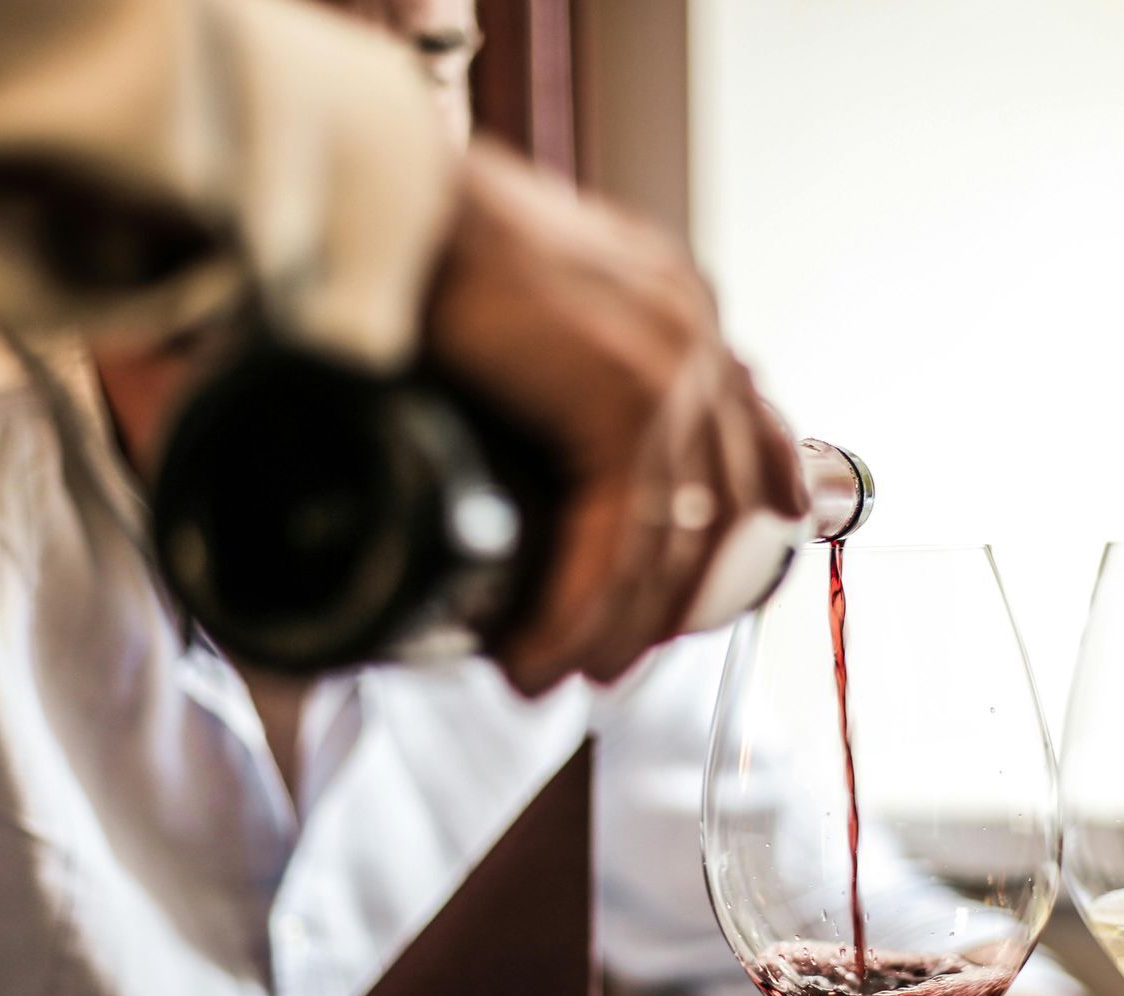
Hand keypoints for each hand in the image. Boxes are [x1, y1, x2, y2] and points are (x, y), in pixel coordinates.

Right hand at [425, 140, 807, 694]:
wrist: (377, 194)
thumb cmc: (421, 247)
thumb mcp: (519, 316)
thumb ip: (559, 376)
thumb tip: (539, 462)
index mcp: (673, 305)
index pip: (747, 438)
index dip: (732, 532)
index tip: (684, 600)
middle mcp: (689, 328)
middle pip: (720, 508)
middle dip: (667, 605)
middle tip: (606, 661)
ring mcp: (670, 362)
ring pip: (671, 540)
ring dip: (614, 625)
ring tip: (557, 673)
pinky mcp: (625, 396)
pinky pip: (618, 541)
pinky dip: (575, 612)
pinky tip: (537, 652)